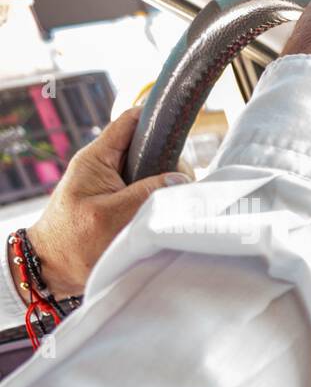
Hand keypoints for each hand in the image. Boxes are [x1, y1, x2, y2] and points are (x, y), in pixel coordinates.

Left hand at [20, 107, 188, 298]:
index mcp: (97, 158)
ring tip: (175, 203)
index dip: (156, 118)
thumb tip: (181, 180)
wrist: (53, 267)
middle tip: (179, 187)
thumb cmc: (73, 242)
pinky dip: (161, 198)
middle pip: (148, 148)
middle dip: (170, 162)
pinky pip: (149, 190)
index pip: (130, 122)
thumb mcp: (111, 216)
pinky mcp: (121, 200)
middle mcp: (107, 166)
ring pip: (153, 171)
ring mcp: (115, 183)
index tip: (181, 127)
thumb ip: (146, 194)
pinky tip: (168, 210)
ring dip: (167, 184)